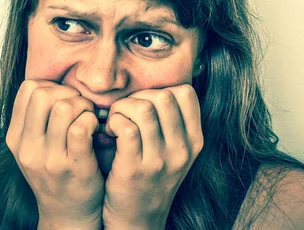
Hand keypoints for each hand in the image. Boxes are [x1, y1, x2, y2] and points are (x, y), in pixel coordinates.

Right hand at [6, 79, 103, 228]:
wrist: (67, 214)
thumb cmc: (56, 175)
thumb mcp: (33, 148)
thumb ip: (36, 119)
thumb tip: (52, 85)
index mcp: (16, 138)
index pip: (28, 89)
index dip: (51, 86)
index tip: (64, 99)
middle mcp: (27, 147)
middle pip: (43, 94)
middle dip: (67, 92)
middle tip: (79, 107)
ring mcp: (49, 158)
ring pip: (64, 107)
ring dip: (83, 106)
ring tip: (88, 118)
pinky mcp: (73, 166)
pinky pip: (81, 127)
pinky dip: (92, 121)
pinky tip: (95, 130)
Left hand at [101, 84, 203, 228]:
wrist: (138, 219)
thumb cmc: (150, 177)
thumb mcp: (174, 151)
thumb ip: (171, 122)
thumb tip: (152, 88)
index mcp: (194, 140)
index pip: (186, 92)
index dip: (161, 90)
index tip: (146, 105)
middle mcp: (182, 149)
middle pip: (163, 96)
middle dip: (138, 96)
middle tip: (126, 113)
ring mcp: (160, 161)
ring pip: (144, 108)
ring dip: (122, 108)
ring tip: (116, 121)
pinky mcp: (135, 170)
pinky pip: (126, 128)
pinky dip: (113, 122)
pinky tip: (109, 133)